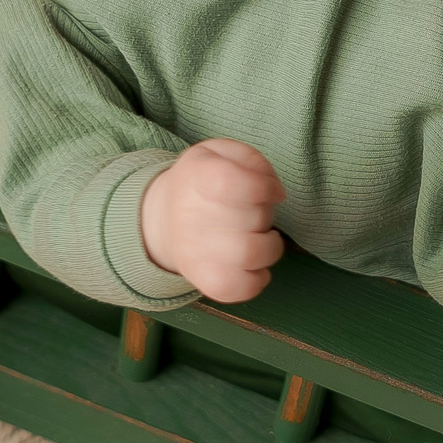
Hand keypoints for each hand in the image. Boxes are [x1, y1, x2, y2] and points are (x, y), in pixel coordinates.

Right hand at [138, 138, 285, 302]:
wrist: (166, 216)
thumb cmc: (203, 180)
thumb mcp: (221, 152)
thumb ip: (253, 161)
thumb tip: (276, 192)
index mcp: (199, 176)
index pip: (233, 181)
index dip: (264, 186)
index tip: (270, 190)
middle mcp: (194, 216)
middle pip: (251, 217)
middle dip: (265, 212)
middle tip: (253, 211)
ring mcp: (197, 252)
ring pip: (250, 254)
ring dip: (270, 246)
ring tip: (260, 237)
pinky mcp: (203, 279)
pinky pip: (237, 289)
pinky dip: (257, 280)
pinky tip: (256, 266)